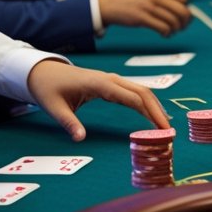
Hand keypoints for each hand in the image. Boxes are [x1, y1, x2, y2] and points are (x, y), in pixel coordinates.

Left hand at [26, 59, 169, 141]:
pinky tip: (151, 114)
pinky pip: (133, 92)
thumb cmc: (48, 88)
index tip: (159, 127)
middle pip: (142, 92)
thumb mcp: (54, 107)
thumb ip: (69, 122)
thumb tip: (80, 139)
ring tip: (164, 124)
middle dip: (157, 110)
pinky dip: (145, 103)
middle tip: (168, 129)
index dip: (148, 112)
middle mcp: (110, 80)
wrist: (42, 71)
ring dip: (154, 106)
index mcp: (100, 84)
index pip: (131, 97)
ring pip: (141, 90)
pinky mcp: (110, 84)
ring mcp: (112, 80)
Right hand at [99, 0, 190, 36]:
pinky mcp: (141, 18)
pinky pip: (162, 27)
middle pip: (181, 10)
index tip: (184, 18)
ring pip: (173, 20)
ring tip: (171, 32)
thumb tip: (179, 5)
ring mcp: (148, 7)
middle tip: (182, 28)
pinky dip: (167, 33)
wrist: (108, 4)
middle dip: (185, 21)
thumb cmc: (128, 0)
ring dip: (175, 29)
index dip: (186, 9)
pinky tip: (164, 35)